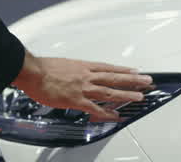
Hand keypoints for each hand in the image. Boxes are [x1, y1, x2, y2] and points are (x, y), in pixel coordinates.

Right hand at [11, 51, 152, 121]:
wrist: (33, 72)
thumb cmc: (44, 68)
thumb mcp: (63, 64)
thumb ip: (73, 71)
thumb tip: (75, 74)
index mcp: (84, 66)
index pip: (109, 68)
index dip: (123, 70)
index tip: (135, 71)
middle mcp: (87, 75)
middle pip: (115, 77)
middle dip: (133, 80)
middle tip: (147, 81)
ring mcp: (83, 88)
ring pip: (110, 92)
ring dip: (126, 94)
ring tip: (139, 96)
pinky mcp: (76, 100)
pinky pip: (95, 108)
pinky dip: (106, 113)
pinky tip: (115, 116)